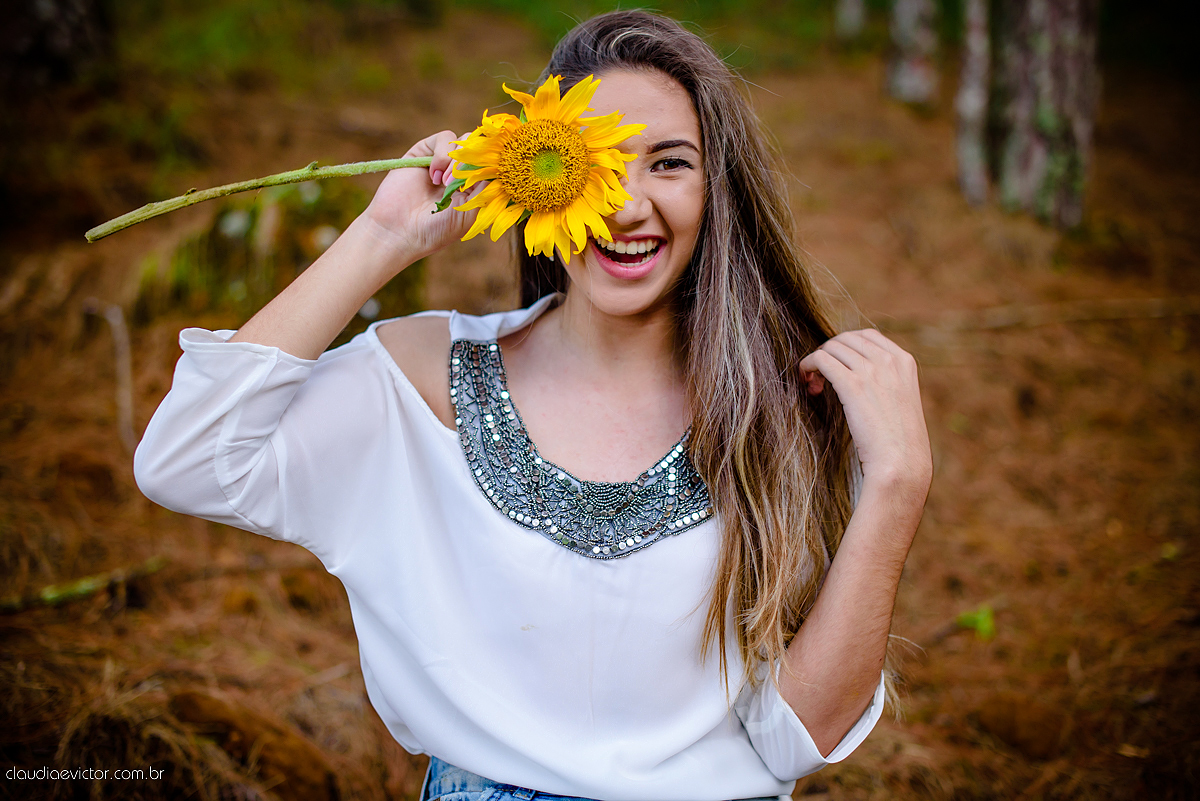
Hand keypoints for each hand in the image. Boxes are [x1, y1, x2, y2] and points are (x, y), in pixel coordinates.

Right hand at [361, 130, 479, 265]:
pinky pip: (445, 137)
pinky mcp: (424, 151)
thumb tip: (496, 166)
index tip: (490, 176)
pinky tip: (435, 176)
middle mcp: (459, 172)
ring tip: (446, 183)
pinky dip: (443, 153)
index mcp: (473, 188)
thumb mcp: (470, 214)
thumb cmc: (436, 230)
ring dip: (458, 161)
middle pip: (480, 150)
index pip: (491, 165)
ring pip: (464, 141)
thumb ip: (485, 189)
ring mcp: (442, 161)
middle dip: (475, 163)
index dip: (492, 166)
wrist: (399, 231)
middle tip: (461, 184)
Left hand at [799, 330, 931, 497]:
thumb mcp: (900, 402)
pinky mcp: (853, 385)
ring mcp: (872, 371)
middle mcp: (889, 360)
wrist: (901, 464)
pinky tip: (808, 384)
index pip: (867, 336)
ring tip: (814, 385)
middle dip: (829, 353)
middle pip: (846, 339)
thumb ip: (886, 382)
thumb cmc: (898, 443)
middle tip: (821, 376)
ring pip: (831, 347)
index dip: (845, 347)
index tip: (838, 366)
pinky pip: (822, 359)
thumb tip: (859, 376)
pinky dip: (808, 366)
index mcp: (904, 361)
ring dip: (817, 361)